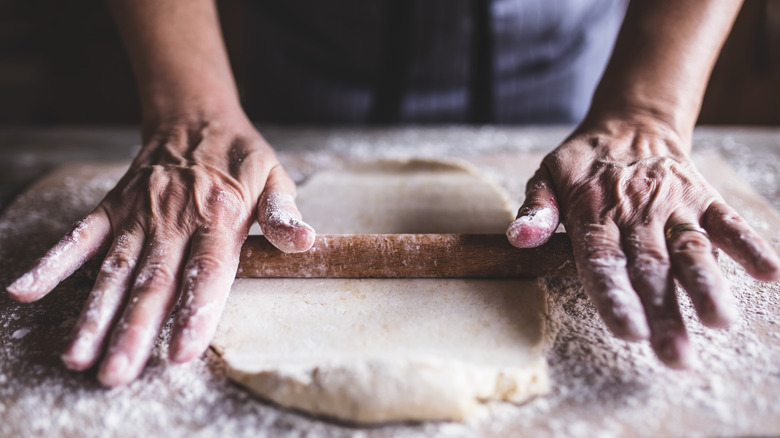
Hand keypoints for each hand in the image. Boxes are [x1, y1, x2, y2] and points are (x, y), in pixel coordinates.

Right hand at [6, 109, 315, 385]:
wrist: (195, 115)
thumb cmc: (241, 158)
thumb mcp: (275, 179)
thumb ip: (284, 215)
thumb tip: (306, 244)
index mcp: (219, 216)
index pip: (206, 272)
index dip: (194, 312)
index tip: (179, 352)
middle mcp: (174, 219)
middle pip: (153, 282)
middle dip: (134, 330)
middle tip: (117, 374)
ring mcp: (138, 214)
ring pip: (113, 269)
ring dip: (94, 314)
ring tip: (78, 355)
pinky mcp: (113, 207)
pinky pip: (79, 236)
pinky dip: (52, 263)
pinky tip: (25, 292)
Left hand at [507, 117, 779, 366]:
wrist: (630, 123)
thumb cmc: (583, 164)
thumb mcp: (546, 177)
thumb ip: (536, 210)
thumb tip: (519, 239)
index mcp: (594, 214)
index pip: (604, 262)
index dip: (616, 297)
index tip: (629, 332)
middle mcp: (636, 213)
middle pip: (651, 268)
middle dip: (664, 313)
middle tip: (675, 356)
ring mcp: (674, 205)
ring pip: (692, 249)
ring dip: (707, 286)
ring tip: (720, 322)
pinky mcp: (703, 198)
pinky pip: (729, 221)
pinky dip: (748, 244)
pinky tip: (768, 273)